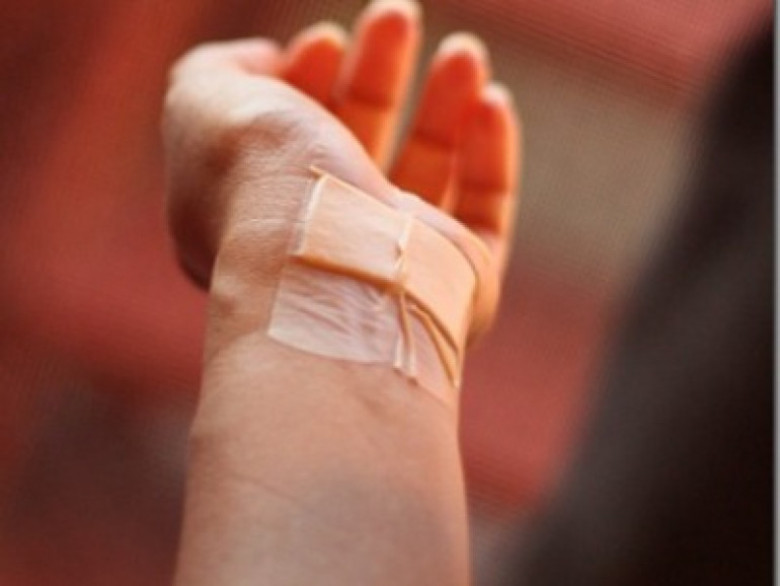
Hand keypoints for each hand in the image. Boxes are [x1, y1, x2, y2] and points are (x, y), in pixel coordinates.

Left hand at [163, 0, 519, 340]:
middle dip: (376, 75)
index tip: (324, 40)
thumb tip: (270, 62)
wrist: (330, 267)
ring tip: (464, 50)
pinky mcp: (459, 280)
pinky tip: (490, 101)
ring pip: (427, 176)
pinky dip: (491, 154)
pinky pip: (483, 212)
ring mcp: (394, 265)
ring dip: (444, 102)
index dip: (304, 82)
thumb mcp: (203, 103)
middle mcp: (327, 243)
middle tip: (397, 17)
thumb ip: (221, 72)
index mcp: (257, 218)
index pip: (287, 145)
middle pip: (358, 148)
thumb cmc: (262, 185)